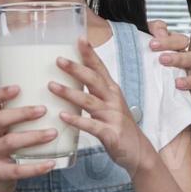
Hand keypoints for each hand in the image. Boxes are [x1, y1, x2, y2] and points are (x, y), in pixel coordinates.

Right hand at [0, 84, 59, 191]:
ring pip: (10, 142)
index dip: (1, 93)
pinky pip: (17, 170)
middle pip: (0, 119)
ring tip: (52, 133)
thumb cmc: (6, 148)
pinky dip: (35, 168)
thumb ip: (22, 117)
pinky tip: (50, 164)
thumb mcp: (7, 130)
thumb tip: (57, 98)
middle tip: (43, 109)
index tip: (18, 88)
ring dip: (33, 137)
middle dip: (22, 113)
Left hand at [50, 37, 154, 176]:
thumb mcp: (109, 106)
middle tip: (58, 60)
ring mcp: (113, 117)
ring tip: (51, 86)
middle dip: (76, 69)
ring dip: (70, 93)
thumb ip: (93, 94)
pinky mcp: (110, 134)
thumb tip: (70, 81)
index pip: (100, 68)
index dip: (90, 53)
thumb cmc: (119, 127)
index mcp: (112, 91)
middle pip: (94, 81)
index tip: (79, 39)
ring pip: (90, 102)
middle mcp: (113, 100)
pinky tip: (62, 116)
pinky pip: (91, 126)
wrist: (139, 153)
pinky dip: (77, 120)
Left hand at [148, 19, 190, 94]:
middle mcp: (184, 60)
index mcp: (177, 46)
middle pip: (190, 57)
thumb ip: (155, 28)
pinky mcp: (184, 90)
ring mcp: (186, 75)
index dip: (167, 41)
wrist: (136, 69)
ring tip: (177, 82)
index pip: (179, 41)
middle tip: (162, 60)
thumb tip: (160, 32)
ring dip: (188, 79)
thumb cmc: (146, 50)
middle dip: (177, 58)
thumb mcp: (147, 34)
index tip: (152, 44)